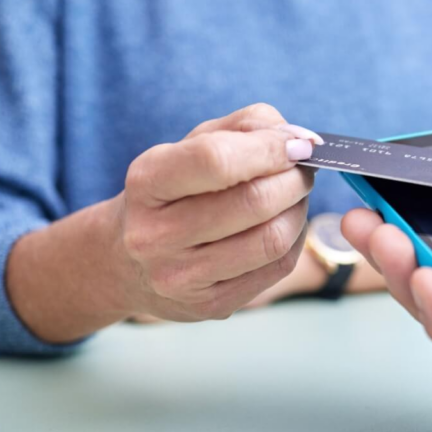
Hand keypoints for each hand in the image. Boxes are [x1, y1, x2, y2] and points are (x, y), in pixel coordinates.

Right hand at [111, 104, 322, 321]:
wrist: (128, 261)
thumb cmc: (176, 190)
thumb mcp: (196, 143)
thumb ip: (249, 126)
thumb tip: (301, 139)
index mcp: (147, 181)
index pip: (216, 160)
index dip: (270, 149)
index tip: (298, 145)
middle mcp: (155, 234)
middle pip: (254, 202)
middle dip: (294, 180)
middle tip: (303, 170)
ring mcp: (181, 277)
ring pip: (272, 239)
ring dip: (299, 210)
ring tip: (295, 197)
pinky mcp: (210, 306)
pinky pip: (277, 268)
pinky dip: (295, 240)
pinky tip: (285, 224)